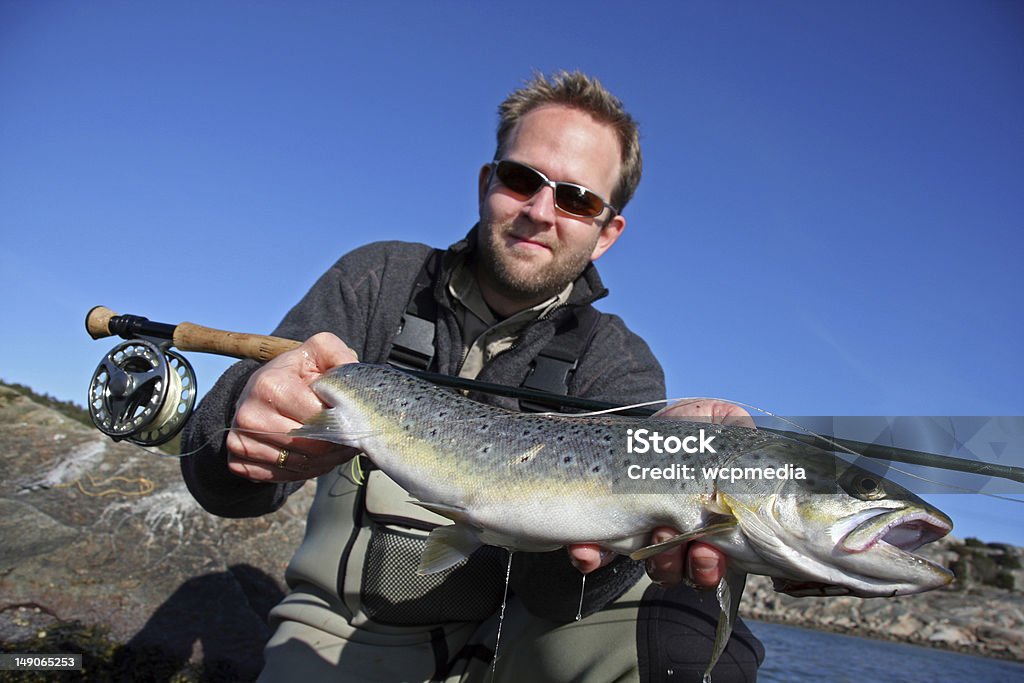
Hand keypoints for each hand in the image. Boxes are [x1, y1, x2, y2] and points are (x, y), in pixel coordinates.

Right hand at [226, 332, 360, 482]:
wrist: (257, 391)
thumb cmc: (294, 373)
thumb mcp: (318, 352)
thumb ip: (341, 357)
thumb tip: (357, 380)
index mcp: (269, 385)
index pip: (320, 419)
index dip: (344, 421)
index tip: (355, 418)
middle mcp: (249, 416)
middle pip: (312, 446)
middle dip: (339, 444)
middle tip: (353, 436)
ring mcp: (240, 441)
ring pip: (302, 465)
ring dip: (327, 460)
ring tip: (337, 445)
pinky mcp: (238, 462)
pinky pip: (284, 477)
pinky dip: (306, 470)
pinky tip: (315, 455)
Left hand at [567, 396, 754, 586]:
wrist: (637, 427)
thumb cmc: (686, 429)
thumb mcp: (720, 421)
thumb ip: (740, 432)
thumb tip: (749, 438)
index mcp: (714, 524)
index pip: (721, 561)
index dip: (715, 566)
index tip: (708, 549)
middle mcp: (682, 539)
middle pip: (691, 573)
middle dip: (695, 566)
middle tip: (693, 545)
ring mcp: (644, 537)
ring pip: (655, 570)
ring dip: (658, 561)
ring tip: (656, 533)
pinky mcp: (603, 532)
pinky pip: (595, 556)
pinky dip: (590, 557)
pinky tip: (586, 551)